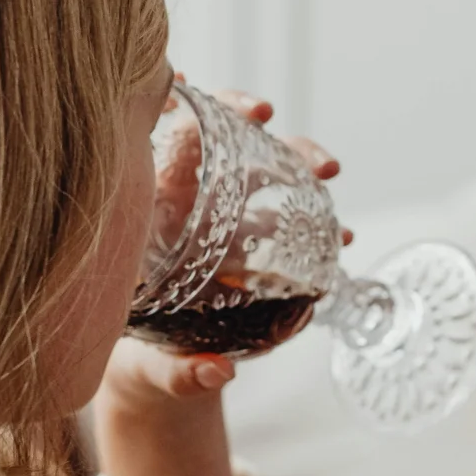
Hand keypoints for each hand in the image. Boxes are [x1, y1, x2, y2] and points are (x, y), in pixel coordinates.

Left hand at [90, 87, 343, 475]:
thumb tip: (220, 373)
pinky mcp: (254, 254)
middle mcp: (192, 211)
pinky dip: (318, 226)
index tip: (216, 98)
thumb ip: (181, 371)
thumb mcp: (150, 367)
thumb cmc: (135, 363)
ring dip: (304, 164)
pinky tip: (341, 238)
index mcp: (154, 215)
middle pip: (231, 147)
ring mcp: (227, 228)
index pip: (174, 142)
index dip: (196, 110)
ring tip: (331, 174)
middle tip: (288, 135)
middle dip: (265, 130)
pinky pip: (289, 226)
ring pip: (269, 177)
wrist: (155, 378)